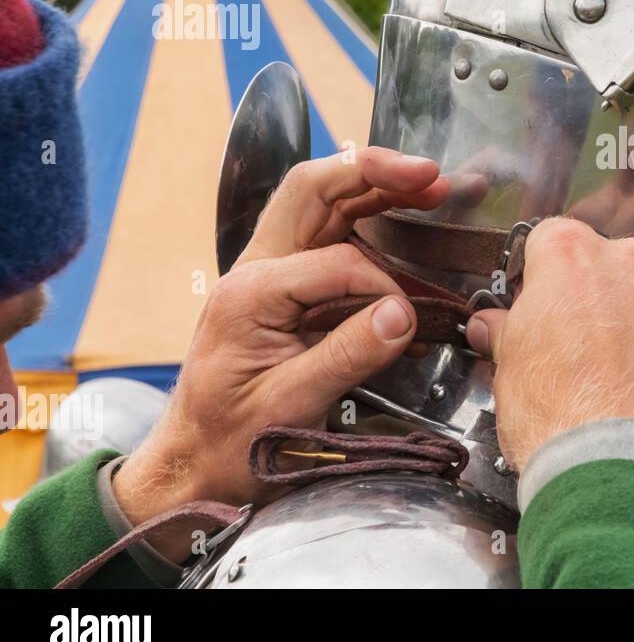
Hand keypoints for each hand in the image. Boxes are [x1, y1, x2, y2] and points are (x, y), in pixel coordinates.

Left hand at [113, 147, 447, 557]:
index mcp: (251, 292)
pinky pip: (332, 242)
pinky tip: (407, 234)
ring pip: (324, 206)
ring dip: (376, 189)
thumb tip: (402, 313)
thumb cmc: (230, 442)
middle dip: (375, 173)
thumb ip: (346, 355)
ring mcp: (270, 276)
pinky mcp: (287, 292)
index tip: (409, 318)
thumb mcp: (288, 406)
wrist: (194, 468)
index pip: (337, 260)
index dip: (383, 283)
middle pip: (316, 191)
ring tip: (428, 187)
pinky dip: (373, 230)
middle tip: (431, 175)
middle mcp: (257, 269)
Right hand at [466, 218, 633, 472]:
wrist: (621, 468)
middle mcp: (631, 262)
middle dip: (596, 296)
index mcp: (572, 255)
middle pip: (609, 264)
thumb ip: (505, 331)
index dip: (542, 275)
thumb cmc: (553, 414)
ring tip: (623, 374)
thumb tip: (490, 324)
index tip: (537, 307)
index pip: (551, 239)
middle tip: (579, 345)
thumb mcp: (508, 368)